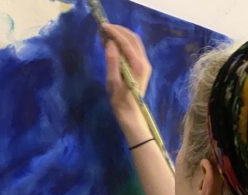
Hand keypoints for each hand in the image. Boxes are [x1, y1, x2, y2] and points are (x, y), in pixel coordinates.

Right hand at [101, 23, 151, 141]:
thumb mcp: (113, 83)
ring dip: (122, 35)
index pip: (126, 42)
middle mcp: (144, 62)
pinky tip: (114, 44)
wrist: (132, 116)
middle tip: (104, 28)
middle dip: (118, 30)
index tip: (102, 26)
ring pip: (135, 42)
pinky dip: (124, 43)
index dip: (114, 32)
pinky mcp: (143, 68)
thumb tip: (110, 43)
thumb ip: (112, 62)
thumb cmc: (120, 102)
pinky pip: (135, 49)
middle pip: (133, 38)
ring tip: (107, 34)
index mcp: (137, 66)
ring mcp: (145, 64)